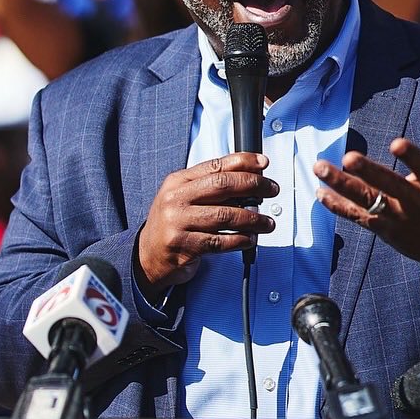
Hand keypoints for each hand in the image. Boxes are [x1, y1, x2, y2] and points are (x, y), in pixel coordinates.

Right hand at [136, 154, 278, 290]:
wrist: (148, 256)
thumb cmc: (173, 224)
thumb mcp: (184, 197)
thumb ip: (210, 187)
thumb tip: (250, 180)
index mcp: (178, 181)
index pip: (215, 165)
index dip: (243, 162)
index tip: (263, 163)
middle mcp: (176, 199)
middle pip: (222, 185)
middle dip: (253, 185)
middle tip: (271, 189)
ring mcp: (179, 223)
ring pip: (225, 216)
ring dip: (253, 219)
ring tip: (267, 222)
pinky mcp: (185, 247)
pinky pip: (220, 242)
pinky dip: (240, 240)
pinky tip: (250, 239)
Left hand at [315, 97, 419, 273]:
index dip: (411, 155)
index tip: (396, 143)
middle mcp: (415, 201)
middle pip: (389, 185)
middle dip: (368, 172)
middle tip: (348, 158)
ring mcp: (397, 218)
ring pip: (367, 200)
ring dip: (341, 185)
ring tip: (320, 168)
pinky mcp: (383, 230)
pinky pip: (357, 216)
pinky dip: (338, 206)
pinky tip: (320, 192)